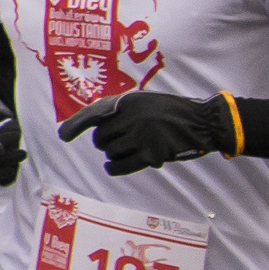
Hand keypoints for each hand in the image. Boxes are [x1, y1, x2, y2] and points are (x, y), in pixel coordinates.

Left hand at [55, 90, 233, 175]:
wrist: (206, 122)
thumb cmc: (173, 112)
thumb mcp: (146, 102)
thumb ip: (122, 110)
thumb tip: (93, 123)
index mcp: (129, 101)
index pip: (95, 113)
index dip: (76, 124)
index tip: (63, 135)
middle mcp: (133, 117)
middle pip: (101, 137)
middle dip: (105, 142)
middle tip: (120, 140)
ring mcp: (142, 135)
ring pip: (110, 151)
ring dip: (115, 153)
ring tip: (132, 147)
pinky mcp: (152, 154)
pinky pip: (121, 165)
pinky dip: (114, 168)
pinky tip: (112, 166)